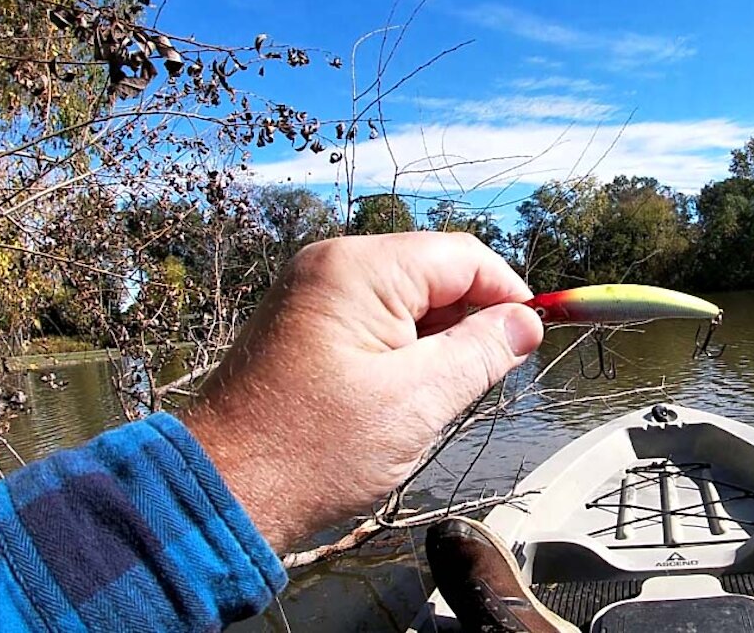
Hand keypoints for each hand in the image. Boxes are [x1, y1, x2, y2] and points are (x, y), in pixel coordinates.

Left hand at [182, 233, 543, 550]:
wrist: (221, 496)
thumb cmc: (312, 453)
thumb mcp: (416, 403)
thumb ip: (480, 352)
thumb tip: (527, 322)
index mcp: (358, 270)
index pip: (462, 256)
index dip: (507, 294)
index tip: (533, 340)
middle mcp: (333, 266)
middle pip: (435, 273)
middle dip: (471, 322)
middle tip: (480, 383)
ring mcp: (315, 294)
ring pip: (410, 300)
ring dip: (438, 342)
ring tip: (435, 399)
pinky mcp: (307, 324)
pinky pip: (378, 319)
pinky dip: (406, 351)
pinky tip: (404, 397)